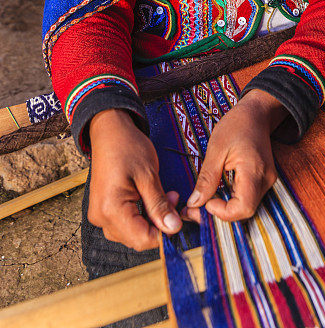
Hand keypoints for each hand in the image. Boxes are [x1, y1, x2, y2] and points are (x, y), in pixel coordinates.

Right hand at [88, 109, 181, 250]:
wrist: (109, 131)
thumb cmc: (127, 147)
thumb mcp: (148, 175)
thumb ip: (159, 205)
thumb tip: (173, 228)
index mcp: (110, 209)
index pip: (142, 239)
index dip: (164, 233)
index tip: (179, 217)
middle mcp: (101, 217)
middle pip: (136, 238)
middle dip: (159, 224)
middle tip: (174, 199)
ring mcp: (99, 214)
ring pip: (131, 232)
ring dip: (151, 219)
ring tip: (166, 196)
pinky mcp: (103, 209)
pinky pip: (125, 222)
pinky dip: (141, 215)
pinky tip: (151, 199)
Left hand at [181, 89, 287, 222]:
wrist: (256, 114)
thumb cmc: (236, 125)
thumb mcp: (216, 148)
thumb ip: (207, 178)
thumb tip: (194, 203)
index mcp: (254, 171)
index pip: (243, 208)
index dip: (223, 212)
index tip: (206, 201)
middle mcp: (266, 180)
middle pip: (245, 211)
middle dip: (220, 214)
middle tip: (195, 208)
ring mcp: (267, 181)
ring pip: (246, 207)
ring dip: (224, 208)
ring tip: (203, 201)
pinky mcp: (263, 180)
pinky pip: (247, 198)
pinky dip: (231, 200)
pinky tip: (217, 194)